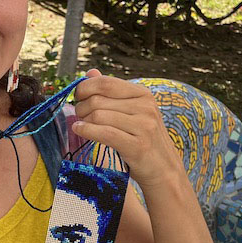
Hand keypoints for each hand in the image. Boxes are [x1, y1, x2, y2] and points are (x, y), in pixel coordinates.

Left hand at [72, 69, 179, 188]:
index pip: (106, 83)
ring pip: (98, 115)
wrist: (163, 169)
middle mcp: (146, 107)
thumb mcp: (130, 111)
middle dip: (81, 107)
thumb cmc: (141, 138)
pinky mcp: (138, 145)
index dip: (85, 88)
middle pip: (98, 100)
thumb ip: (110, 92)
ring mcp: (144, 126)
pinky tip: (79, 130)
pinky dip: (86, 130)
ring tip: (81, 125)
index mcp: (143, 94)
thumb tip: (90, 73)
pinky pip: (103, 133)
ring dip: (83, 120)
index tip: (78, 97)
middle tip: (79, 115)